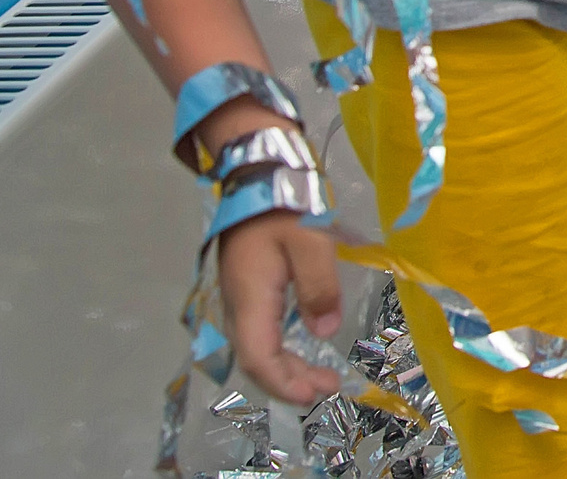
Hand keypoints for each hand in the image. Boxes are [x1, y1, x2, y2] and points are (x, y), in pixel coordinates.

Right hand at [220, 208, 344, 403]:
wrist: (256, 172)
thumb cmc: (284, 203)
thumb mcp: (310, 240)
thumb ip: (319, 286)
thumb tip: (325, 331)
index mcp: (250, 297)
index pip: (258, 357)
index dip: (282, 383)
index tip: (312, 395)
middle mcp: (238, 303)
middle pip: (255, 358)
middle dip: (289, 380)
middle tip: (328, 387)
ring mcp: (240, 295)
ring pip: (257, 346)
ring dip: (285, 366)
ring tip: (320, 376)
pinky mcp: (248, 287)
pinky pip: (260, 331)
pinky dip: (280, 349)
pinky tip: (301, 347)